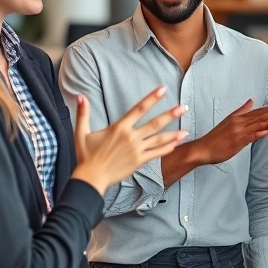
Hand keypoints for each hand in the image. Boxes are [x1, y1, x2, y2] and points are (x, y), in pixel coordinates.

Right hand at [71, 86, 188, 193]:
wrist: (90, 178)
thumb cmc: (86, 155)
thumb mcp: (81, 132)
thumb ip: (83, 113)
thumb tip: (80, 96)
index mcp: (119, 127)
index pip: (139, 109)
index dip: (152, 98)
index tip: (163, 89)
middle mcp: (130, 137)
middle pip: (155, 123)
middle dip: (170, 114)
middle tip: (184, 107)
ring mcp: (136, 150)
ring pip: (159, 140)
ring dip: (174, 134)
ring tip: (187, 130)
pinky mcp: (139, 162)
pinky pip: (156, 154)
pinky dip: (167, 149)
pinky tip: (176, 145)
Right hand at [194, 100, 267, 164]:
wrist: (203, 148)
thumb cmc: (215, 138)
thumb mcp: (228, 120)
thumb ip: (240, 111)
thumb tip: (251, 101)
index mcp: (236, 117)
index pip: (255, 111)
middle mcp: (238, 121)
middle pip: (258, 116)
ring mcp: (239, 131)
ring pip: (258, 124)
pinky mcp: (239, 140)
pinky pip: (254, 135)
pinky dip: (263, 131)